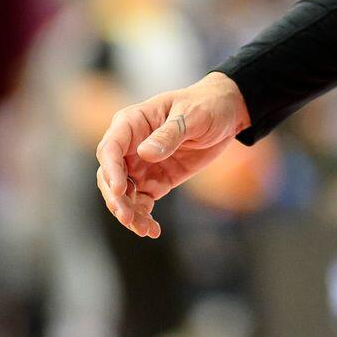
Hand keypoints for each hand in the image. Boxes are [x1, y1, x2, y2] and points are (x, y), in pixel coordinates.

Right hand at [95, 71, 250, 238]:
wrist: (226, 114)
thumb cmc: (205, 105)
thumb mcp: (191, 116)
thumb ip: (169, 134)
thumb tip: (145, 153)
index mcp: (132, 122)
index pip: (111, 148)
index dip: (111, 170)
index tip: (120, 190)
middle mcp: (130, 146)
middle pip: (110, 176)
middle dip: (116, 199)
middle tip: (128, 218)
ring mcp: (140, 165)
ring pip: (123, 194)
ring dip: (129, 213)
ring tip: (144, 229)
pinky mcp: (154, 181)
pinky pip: (141, 202)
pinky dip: (143, 217)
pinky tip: (152, 230)